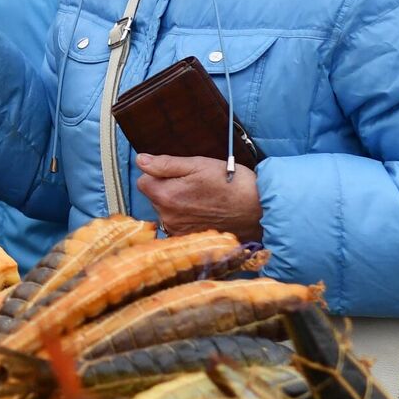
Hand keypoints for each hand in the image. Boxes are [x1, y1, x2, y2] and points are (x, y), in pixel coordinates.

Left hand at [135, 154, 263, 239]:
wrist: (258, 210)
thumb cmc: (231, 184)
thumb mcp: (198, 165)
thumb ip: (165, 164)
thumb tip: (140, 160)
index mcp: (165, 196)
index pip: (143, 181)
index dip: (158, 174)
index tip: (178, 174)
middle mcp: (167, 217)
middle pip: (154, 197)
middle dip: (167, 189)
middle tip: (194, 185)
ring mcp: (177, 230)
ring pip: (165, 210)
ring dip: (176, 204)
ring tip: (201, 198)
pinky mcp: (188, 239)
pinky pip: (176, 224)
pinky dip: (185, 217)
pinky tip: (203, 211)